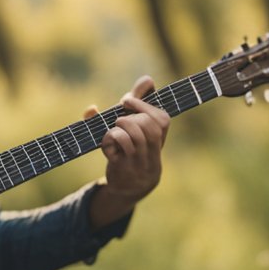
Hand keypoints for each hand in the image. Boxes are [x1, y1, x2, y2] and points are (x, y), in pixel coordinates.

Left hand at [84, 75, 169, 228]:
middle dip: (131, 116)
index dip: (144, 106)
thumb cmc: (131, 152)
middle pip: (150, 126)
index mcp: (159, 143)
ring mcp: (140, 164)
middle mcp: (153, 154)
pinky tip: (106, 143)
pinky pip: (118, 147)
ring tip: (113, 129)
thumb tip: (148, 79)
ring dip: (120, 125)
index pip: (162, 120)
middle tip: (119, 118)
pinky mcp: (124, 170)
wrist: (127, 190)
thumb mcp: (136, 130)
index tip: (127, 101)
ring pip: (135, 135)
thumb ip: (139, 104)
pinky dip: (110, 138)